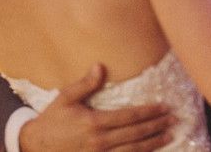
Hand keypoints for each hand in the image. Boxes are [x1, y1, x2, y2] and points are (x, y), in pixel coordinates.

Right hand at [19, 64, 175, 150]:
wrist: (37, 146)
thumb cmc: (52, 120)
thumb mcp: (66, 98)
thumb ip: (85, 83)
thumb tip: (101, 65)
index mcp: (94, 123)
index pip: (129, 117)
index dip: (148, 112)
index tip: (163, 107)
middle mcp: (100, 141)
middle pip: (136, 134)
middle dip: (156, 126)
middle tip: (173, 119)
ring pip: (133, 151)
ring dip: (153, 143)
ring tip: (169, 135)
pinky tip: (150, 151)